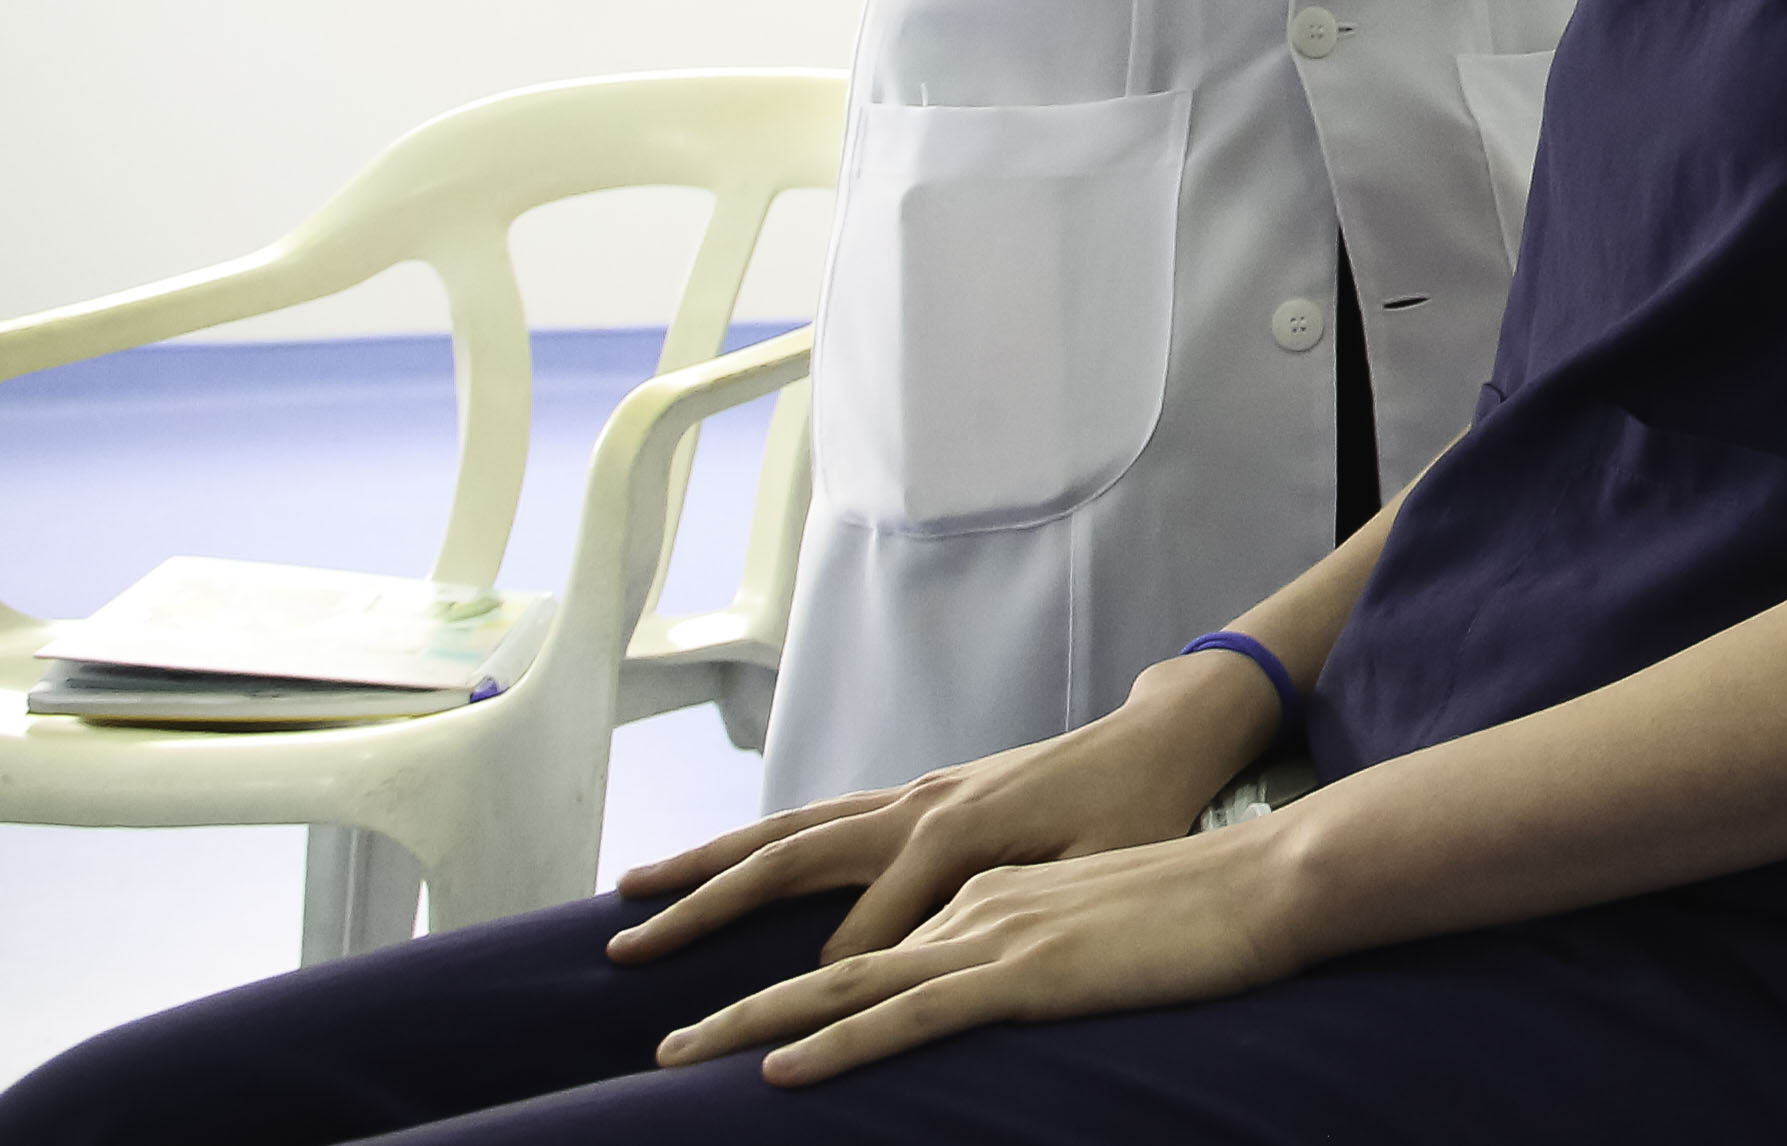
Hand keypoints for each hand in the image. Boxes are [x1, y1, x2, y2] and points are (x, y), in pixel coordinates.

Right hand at [606, 651, 1280, 966]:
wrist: (1162, 735)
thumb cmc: (1141, 811)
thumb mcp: (1097, 870)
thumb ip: (1014, 914)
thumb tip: (931, 963)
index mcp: (957, 834)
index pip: (868, 940)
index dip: (832, 999)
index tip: (770, 1050)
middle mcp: (917, 807)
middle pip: (786, 862)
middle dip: (702, 908)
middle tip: (624, 950)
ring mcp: (913, 793)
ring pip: (787, 831)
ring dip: (707, 863)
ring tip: (629, 889)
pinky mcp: (920, 793)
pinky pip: (819, 820)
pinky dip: (758, 844)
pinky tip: (720, 868)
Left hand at [655, 823, 1311, 1085]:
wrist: (1272, 874)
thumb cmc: (1202, 901)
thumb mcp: (1098, 920)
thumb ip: (1035, 944)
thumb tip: (994, 983)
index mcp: (984, 886)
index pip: (862, 929)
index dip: (784, 963)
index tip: (718, 997)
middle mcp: (969, 898)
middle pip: (821, 939)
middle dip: (722, 969)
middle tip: (642, 1002)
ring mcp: (992, 933)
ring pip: (843, 982)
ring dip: (751, 1017)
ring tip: (675, 1050)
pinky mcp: (1025, 971)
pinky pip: (910, 1017)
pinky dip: (839, 1048)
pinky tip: (781, 1073)